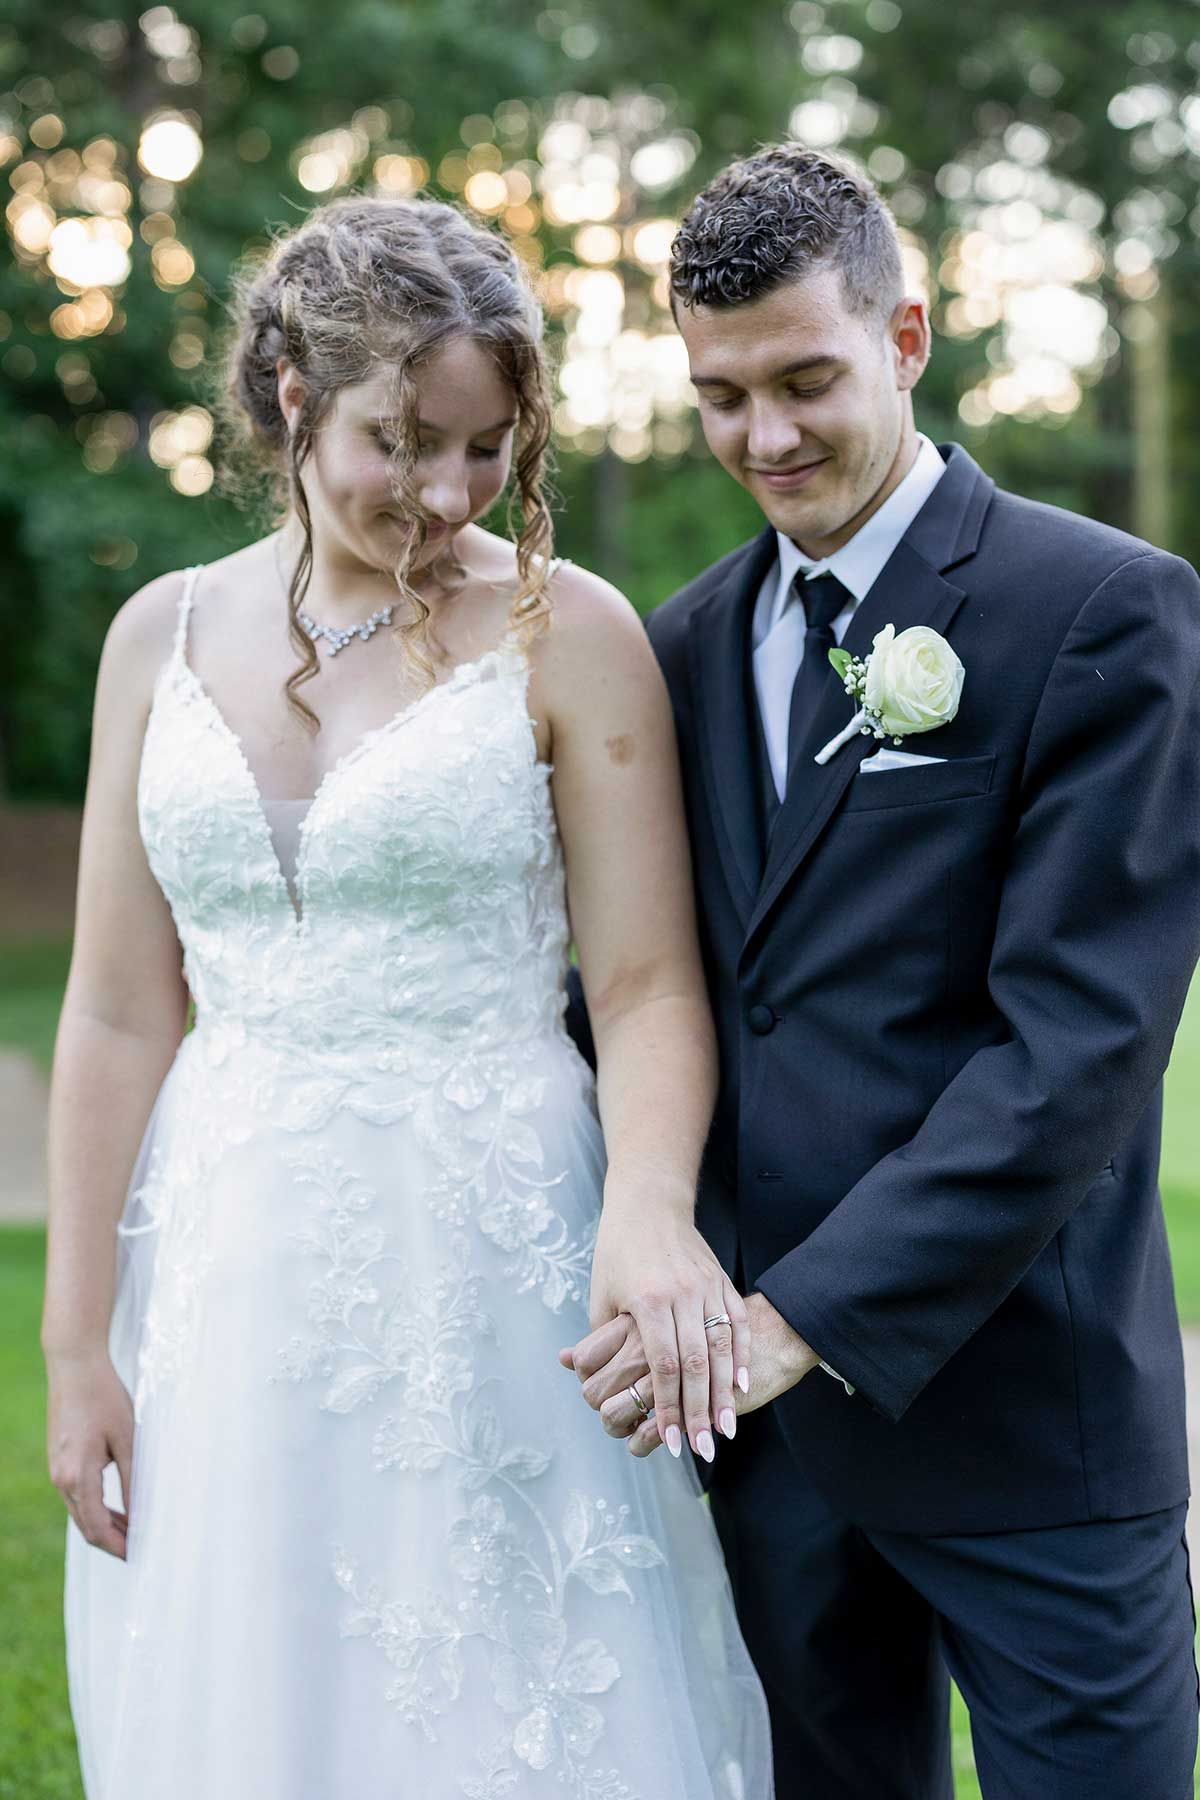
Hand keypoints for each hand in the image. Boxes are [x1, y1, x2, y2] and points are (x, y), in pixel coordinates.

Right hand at [45, 1347, 133, 1559]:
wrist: (74, 1366)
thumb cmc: (104, 1397)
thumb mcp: (127, 1439)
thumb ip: (133, 1480)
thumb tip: (140, 1515)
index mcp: (77, 1477)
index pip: (96, 1529)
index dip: (118, 1546)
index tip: (140, 1553)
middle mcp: (61, 1479)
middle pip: (86, 1526)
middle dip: (112, 1541)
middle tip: (141, 1546)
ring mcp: (56, 1471)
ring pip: (80, 1513)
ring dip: (105, 1525)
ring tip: (134, 1529)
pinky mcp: (58, 1461)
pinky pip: (76, 1496)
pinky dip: (95, 1507)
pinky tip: (117, 1506)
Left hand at [585, 1193, 749, 1463]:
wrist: (649, 1204)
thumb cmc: (617, 1251)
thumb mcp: (602, 1294)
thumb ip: (601, 1341)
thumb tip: (586, 1382)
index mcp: (647, 1300)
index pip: (662, 1365)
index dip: (667, 1407)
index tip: (670, 1442)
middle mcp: (681, 1293)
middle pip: (696, 1363)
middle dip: (699, 1411)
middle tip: (702, 1449)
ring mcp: (706, 1285)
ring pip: (721, 1346)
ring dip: (724, 1392)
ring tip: (725, 1429)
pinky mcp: (721, 1280)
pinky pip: (736, 1322)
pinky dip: (740, 1355)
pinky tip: (741, 1385)